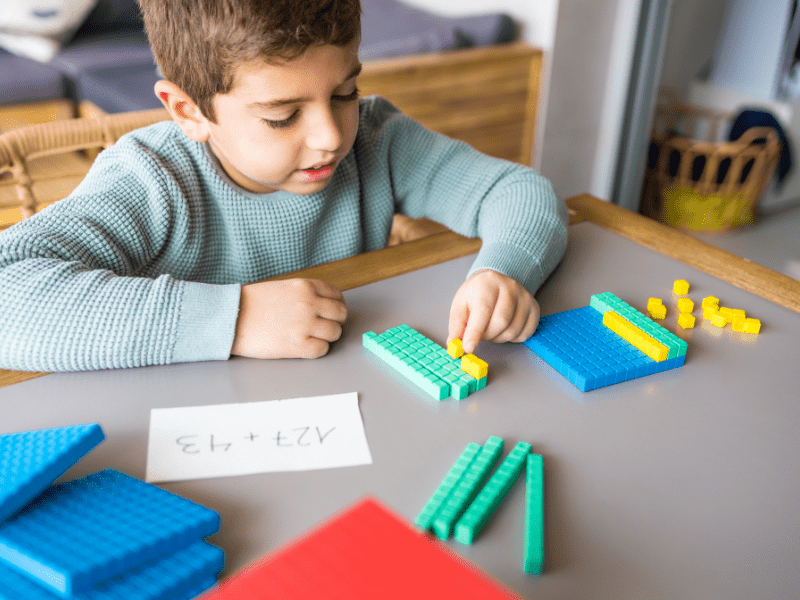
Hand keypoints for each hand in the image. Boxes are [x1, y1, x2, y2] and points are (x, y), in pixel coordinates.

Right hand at [230, 279, 346, 358]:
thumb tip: (325, 306)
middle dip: (334, 321)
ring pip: (335, 333)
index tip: (330, 313)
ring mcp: (305, 324)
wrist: (230, 318)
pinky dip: (317, 349)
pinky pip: (322, 349)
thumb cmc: (252, 304)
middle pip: (341, 314)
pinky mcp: (298, 344)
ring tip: (312, 337)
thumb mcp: (283, 288)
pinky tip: (305, 346)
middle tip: (323, 327)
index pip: (337, 296)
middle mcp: (309, 303)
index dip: (335, 306)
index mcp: (305, 286)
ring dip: (326, 337)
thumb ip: (305, 294)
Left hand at [447, 270, 539, 354]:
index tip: (468, 348)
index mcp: (488, 283)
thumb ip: (457, 324)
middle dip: (487, 336)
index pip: (483, 310)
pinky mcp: (534, 308)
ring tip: (491, 329)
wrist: (495, 281)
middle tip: (479, 334)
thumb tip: (454, 343)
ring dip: (498, 338)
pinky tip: (504, 329)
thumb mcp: (460, 303)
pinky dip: (513, 338)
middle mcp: (509, 287)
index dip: (475, 332)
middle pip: (500, 322)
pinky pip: (525, 334)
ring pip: (513, 331)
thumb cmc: (477, 293)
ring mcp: (524, 297)